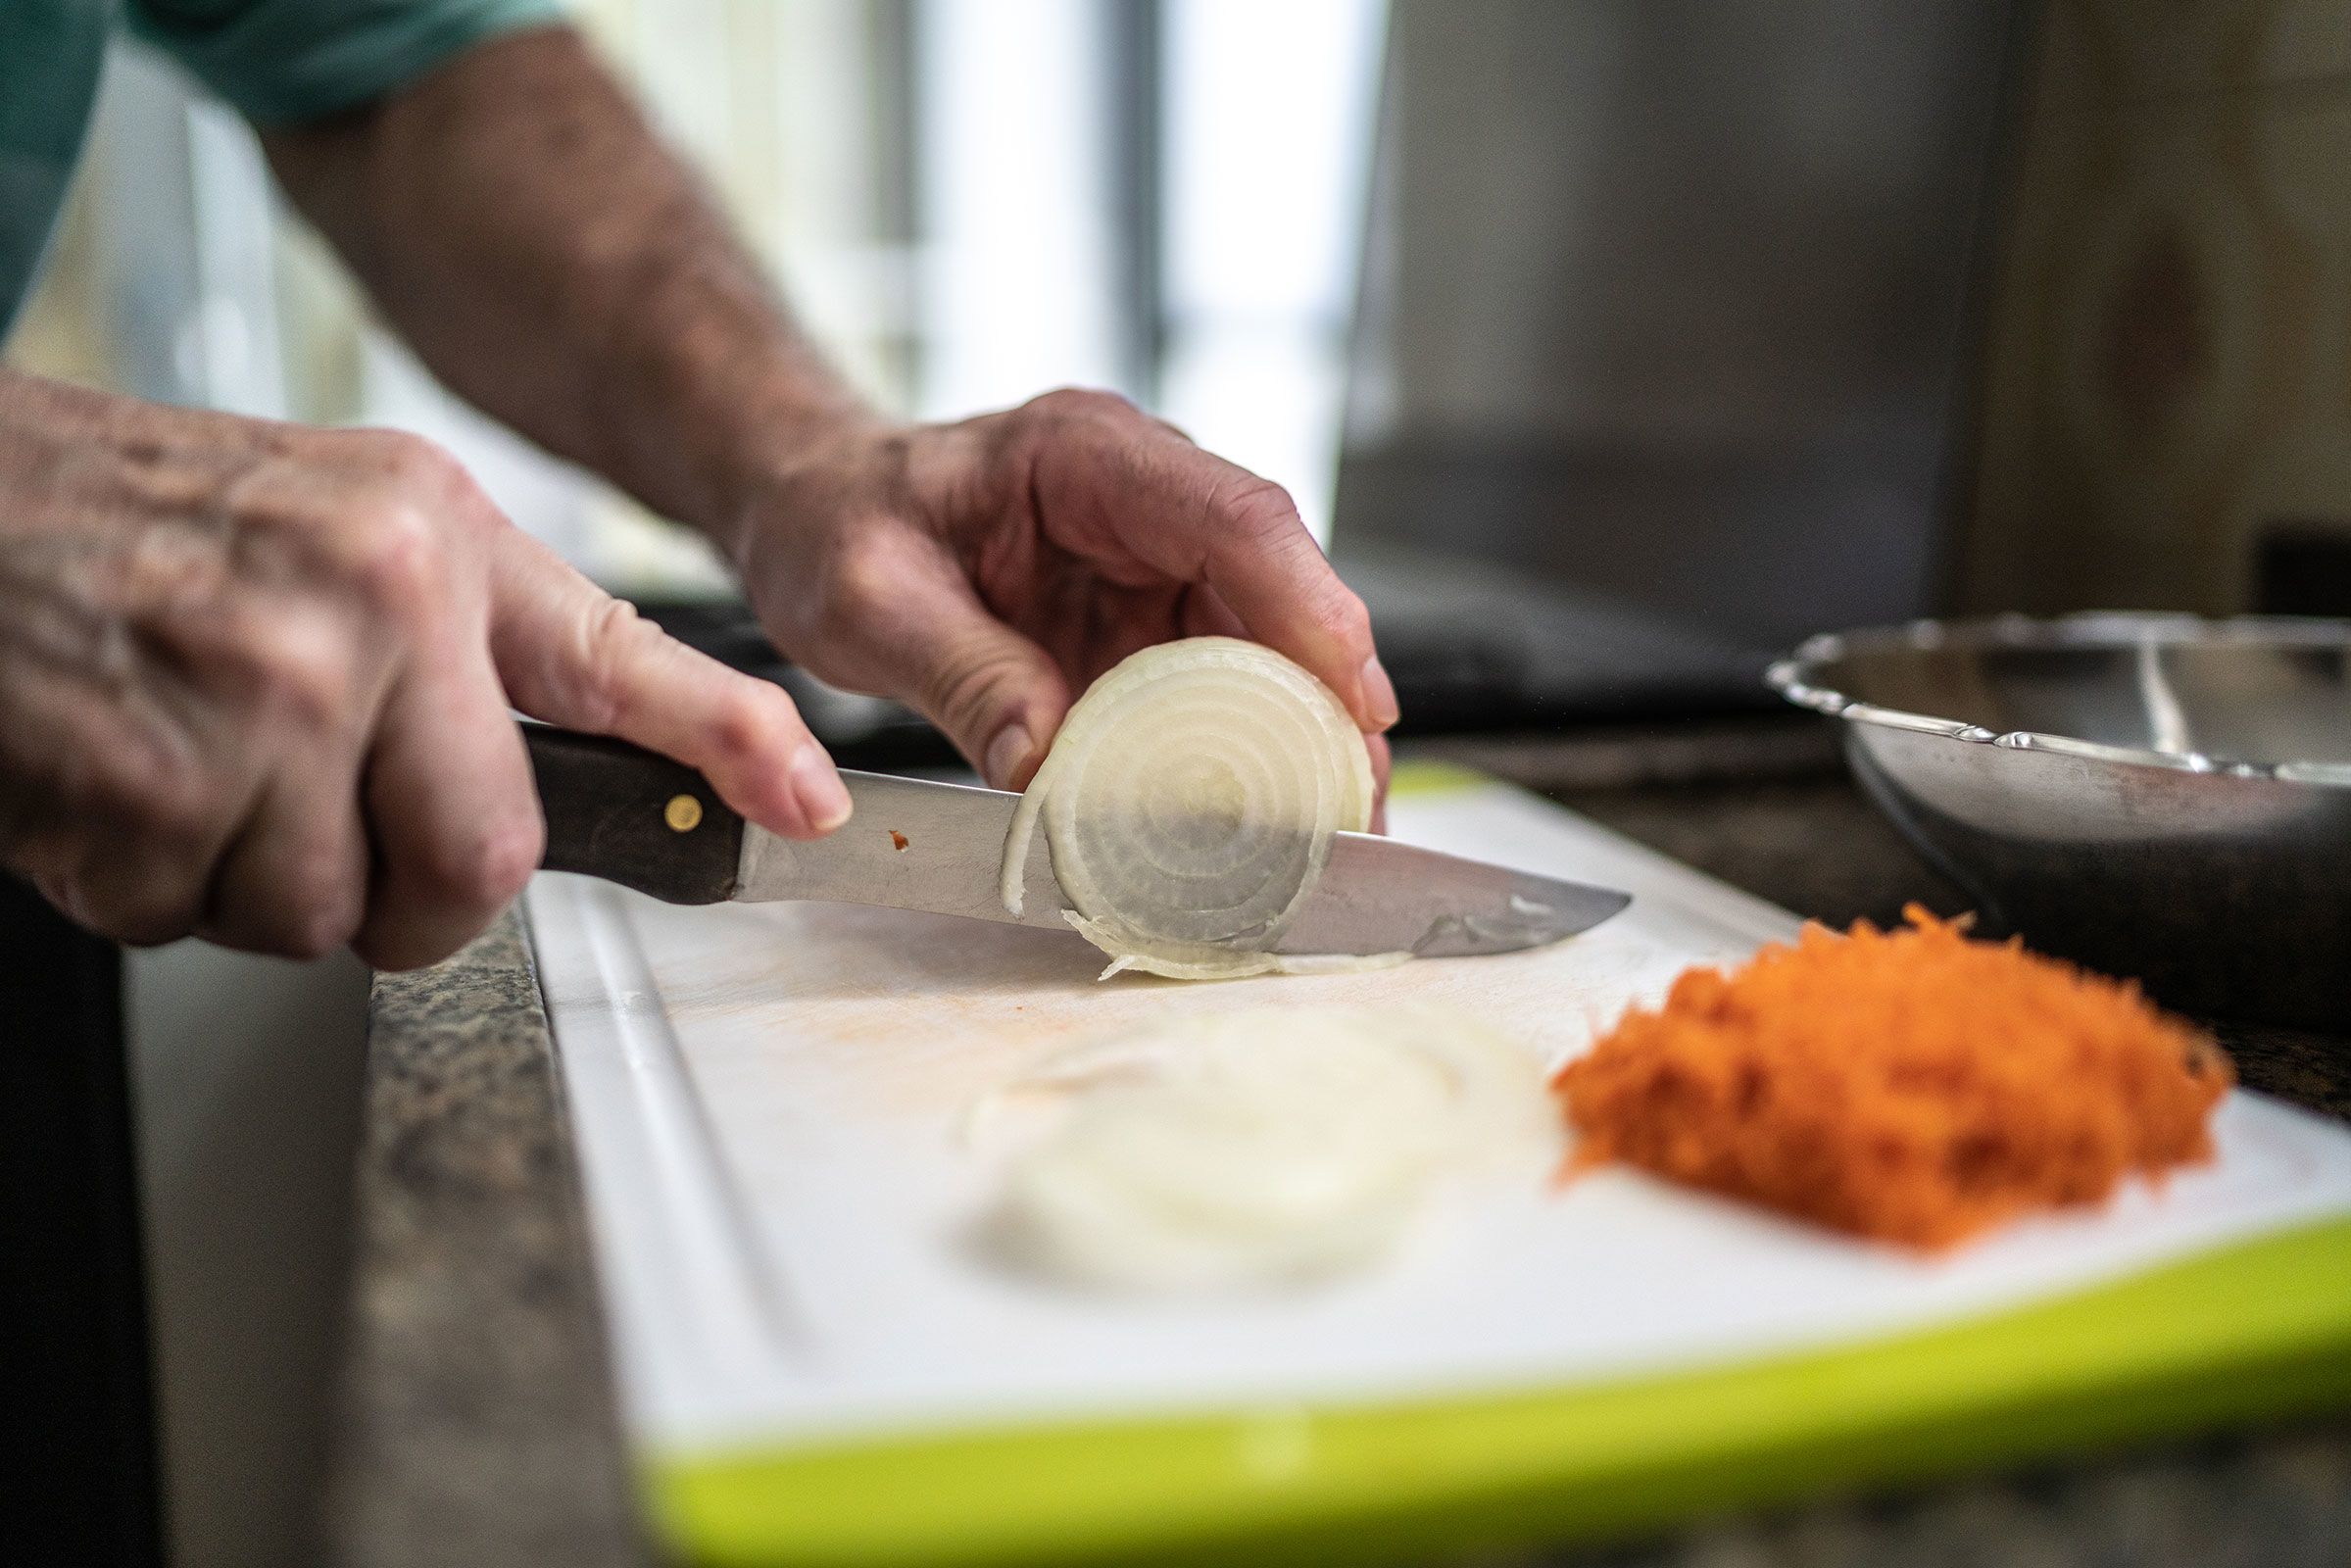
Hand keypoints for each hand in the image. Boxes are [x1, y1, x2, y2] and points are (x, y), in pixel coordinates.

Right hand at [0, 373, 841, 968]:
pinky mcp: (152, 780)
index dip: (731, 741)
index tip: (809, 801)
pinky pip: (192, 919)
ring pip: (325, 912)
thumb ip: (456, 642)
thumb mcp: (331, 524)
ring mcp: (265, 692)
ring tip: (179, 760)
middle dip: (406, 896)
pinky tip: (106, 774)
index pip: (620, 658)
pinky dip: (140, 884)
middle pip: (482, 859)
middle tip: (318, 832)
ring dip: (246, 883)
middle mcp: (370, 604)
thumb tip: (549, 780)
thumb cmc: (131, 521)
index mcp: (430, 537)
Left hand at [730, 389, 1396, 799]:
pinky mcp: (1143, 623)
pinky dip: (1242, 749)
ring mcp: (1152, 562)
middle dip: (1328, 696)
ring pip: (1263, 643)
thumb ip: (963, 677)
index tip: (1355, 699)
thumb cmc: (837, 521)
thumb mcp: (872, 600)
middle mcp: (1144, 499)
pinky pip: (1215, 683)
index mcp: (1086, 456)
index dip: (1310, 607)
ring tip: (1329, 830)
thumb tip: (1046, 766)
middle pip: (1276, 588)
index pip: (1233, 518)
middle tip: (1356, 806)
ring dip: (1299, 734)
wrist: (813, 508)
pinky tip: (1264, 814)